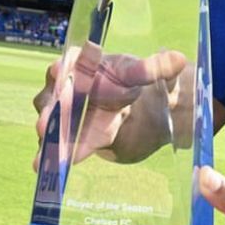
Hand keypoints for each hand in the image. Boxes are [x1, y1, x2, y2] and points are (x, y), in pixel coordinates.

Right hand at [33, 40, 187, 167]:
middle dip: (51, 109)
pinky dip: (57, 153)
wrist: (133, 105)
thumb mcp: (144, 74)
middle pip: (54, 97)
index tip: (58, 71)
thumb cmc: (128, 81)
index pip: (67, 64)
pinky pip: (60, 145)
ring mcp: (63, 114)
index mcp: (81, 64)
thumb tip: (179, 60)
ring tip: (50, 145)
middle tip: (45, 121)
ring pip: (53, 123)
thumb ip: (156, 68)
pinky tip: (46, 165)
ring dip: (52, 135)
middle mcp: (65, 87)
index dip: (61, 69)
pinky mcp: (69, 137)